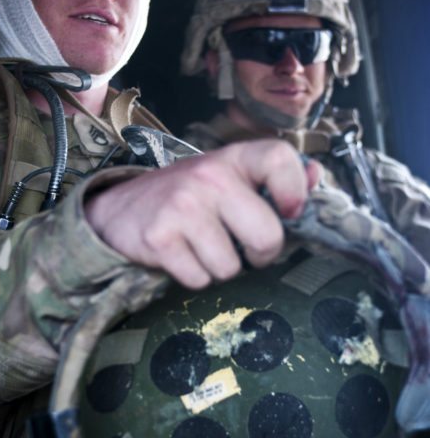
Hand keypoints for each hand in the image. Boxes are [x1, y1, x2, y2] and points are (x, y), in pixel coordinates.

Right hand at [85, 139, 320, 288]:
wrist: (120, 210)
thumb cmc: (187, 198)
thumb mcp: (229, 178)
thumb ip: (275, 178)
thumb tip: (318, 177)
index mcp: (233, 158)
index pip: (281, 158)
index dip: (296, 192)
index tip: (288, 212)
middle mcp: (209, 176)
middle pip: (267, 237)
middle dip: (260, 254)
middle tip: (240, 244)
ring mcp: (183, 206)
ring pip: (232, 267)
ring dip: (220, 267)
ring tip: (201, 246)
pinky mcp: (160, 238)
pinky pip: (200, 279)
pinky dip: (193, 276)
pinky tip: (181, 256)